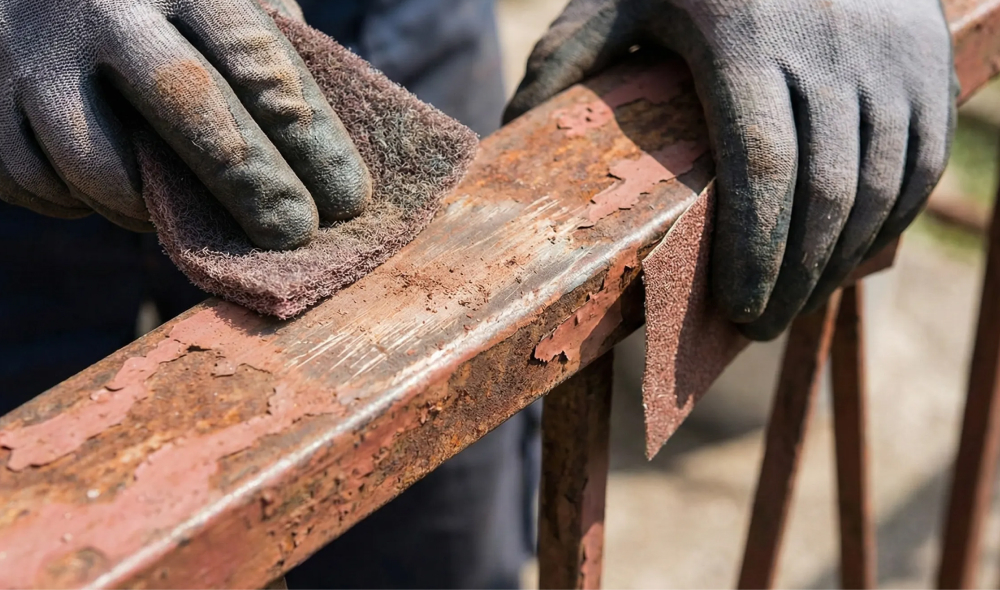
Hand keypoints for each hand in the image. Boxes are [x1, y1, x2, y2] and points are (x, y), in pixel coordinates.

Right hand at [0, 0, 369, 249]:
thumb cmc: (144, 0)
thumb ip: (258, 50)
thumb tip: (318, 153)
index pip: (258, 61)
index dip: (312, 139)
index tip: (349, 199)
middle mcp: (104, 8)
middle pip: (191, 109)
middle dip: (253, 185)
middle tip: (294, 235)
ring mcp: (32, 53)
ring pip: (101, 167)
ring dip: (152, 211)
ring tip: (180, 218)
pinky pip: (35, 183)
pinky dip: (77, 205)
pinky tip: (106, 194)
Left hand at [506, 0, 955, 339]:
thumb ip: (569, 55)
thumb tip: (511, 130)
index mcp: (744, 33)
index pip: (760, 164)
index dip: (753, 250)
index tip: (736, 308)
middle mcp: (828, 43)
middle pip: (825, 191)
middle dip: (795, 276)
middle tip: (760, 324)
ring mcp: (890, 54)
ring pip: (880, 187)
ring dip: (841, 262)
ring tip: (797, 303)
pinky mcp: (930, 63)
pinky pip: (921, 164)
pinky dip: (890, 223)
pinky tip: (847, 255)